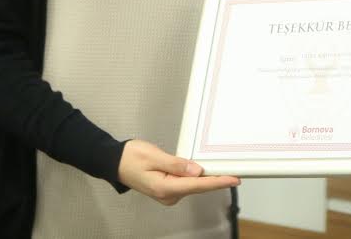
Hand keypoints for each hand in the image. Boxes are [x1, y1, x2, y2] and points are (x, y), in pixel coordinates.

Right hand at [118, 139, 238, 205]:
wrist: (114, 162)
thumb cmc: (131, 157)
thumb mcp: (154, 156)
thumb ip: (176, 164)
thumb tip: (196, 171)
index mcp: (165, 188)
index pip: (197, 185)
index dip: (217, 181)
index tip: (233, 179)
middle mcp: (168, 195)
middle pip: (198, 187)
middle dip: (217, 179)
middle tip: (236, 172)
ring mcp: (168, 193)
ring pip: (193, 185)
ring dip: (208, 178)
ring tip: (225, 170)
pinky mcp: (168, 188)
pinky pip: (187, 183)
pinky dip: (198, 178)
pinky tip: (206, 172)